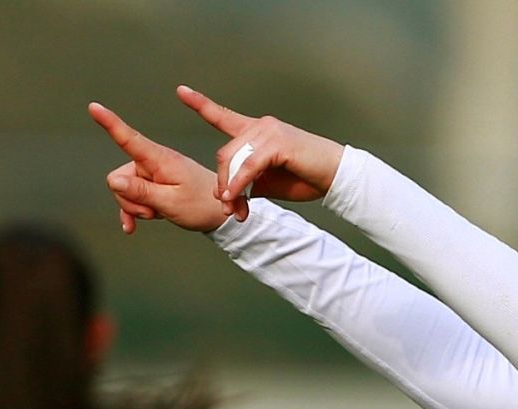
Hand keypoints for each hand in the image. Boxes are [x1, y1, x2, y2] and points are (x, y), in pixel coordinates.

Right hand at [87, 101, 227, 233]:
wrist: (219, 213)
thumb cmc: (200, 205)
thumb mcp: (170, 202)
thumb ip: (140, 192)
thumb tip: (113, 181)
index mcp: (159, 159)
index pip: (129, 138)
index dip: (110, 123)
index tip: (94, 107)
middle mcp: (153, 162)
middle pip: (119, 177)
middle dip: (129, 198)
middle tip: (153, 210)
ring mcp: (151, 173)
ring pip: (123, 189)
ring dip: (135, 206)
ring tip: (158, 212)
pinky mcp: (152, 184)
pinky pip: (130, 196)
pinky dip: (133, 210)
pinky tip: (133, 225)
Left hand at [175, 86, 345, 221]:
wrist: (335, 176)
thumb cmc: (305, 177)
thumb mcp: (268, 183)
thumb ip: (246, 184)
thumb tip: (227, 196)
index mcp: (256, 132)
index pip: (223, 116)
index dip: (201, 104)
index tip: (182, 91)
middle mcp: (260, 126)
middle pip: (225, 154)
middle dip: (222, 184)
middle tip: (227, 208)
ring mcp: (269, 132)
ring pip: (234, 160)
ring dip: (230, 188)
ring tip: (234, 208)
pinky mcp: (278, 143)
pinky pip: (249, 165)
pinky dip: (240, 183)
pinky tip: (238, 196)